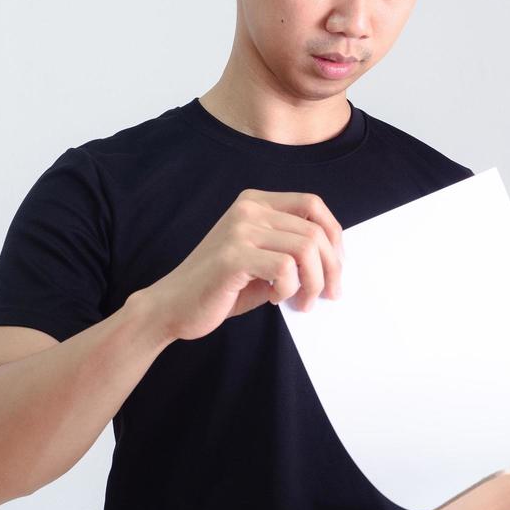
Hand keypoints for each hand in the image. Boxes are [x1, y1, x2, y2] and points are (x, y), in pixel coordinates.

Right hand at [143, 189, 344, 341]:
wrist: (173, 306)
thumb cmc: (222, 288)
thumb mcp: (262, 259)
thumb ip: (292, 250)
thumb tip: (336, 262)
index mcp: (255, 202)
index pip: (313, 204)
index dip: (335, 236)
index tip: (336, 268)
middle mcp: (248, 209)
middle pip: (315, 230)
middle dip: (331, 268)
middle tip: (329, 295)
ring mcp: (239, 230)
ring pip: (306, 248)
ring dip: (313, 282)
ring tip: (303, 303)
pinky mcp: (233, 256)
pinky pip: (285, 267)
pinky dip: (290, 289)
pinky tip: (275, 299)